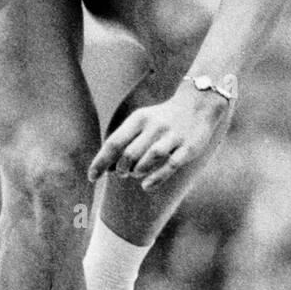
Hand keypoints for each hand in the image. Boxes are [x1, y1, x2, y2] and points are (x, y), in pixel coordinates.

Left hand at [88, 82, 233, 191]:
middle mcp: (155, 126)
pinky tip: (146, 186)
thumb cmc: (162, 118)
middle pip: (130, 153)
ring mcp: (173, 137)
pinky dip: (156, 178)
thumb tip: (106, 168)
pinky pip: (170, 165)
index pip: (114, 142)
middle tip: (122, 173)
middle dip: (121, 169)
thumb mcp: (141, 121)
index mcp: (139, 119)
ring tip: (135, 174)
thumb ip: (125, 141)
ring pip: (149, 158)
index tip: (91, 177)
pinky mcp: (189, 147)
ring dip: (137, 172)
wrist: (199, 104)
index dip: (100, 162)